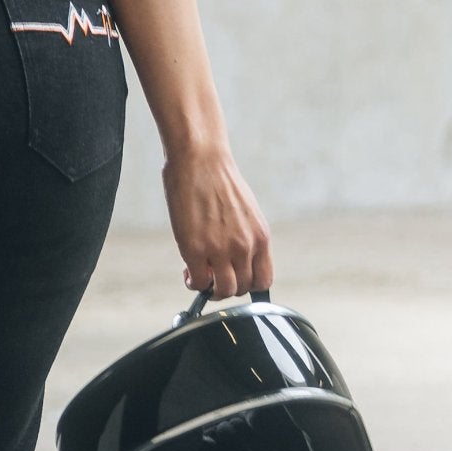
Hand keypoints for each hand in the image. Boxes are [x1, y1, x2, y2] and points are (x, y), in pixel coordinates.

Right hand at [162, 143, 271, 297]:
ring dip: (210, 288)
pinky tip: (187, 271)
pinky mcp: (194, 249)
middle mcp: (244, 247)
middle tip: (212, 276)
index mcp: (260, 237)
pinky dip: (193, 282)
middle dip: (226, 287)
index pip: (263, 280)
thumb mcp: (245, 212)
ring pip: (223, 290)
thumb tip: (234, 257)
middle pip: (242, 288)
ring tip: (199, 275)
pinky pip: (198, 281)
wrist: (200, 160)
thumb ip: (244, 237)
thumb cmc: (218, 179)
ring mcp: (220, 250)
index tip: (235, 279)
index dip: (248, 286)